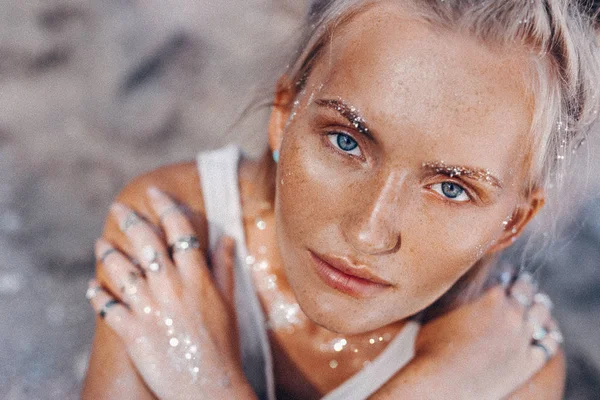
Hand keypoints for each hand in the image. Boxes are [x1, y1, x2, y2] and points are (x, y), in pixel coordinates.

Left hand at [86, 187, 255, 399]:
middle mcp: (171, 288)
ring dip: (107, 253)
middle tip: (119, 208)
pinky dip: (96, 295)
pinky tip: (91, 287)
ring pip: (121, 270)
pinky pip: (106, 307)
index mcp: (197, 278)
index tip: (155, 193)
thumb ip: (225, 268)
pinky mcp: (132, 331)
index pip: (180, 231)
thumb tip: (228, 239)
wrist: (209, 387)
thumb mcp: (230, 303)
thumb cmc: (224, 345)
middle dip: (131, 220)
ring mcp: (150, 309)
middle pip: (146, 243)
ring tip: (100, 244)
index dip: (166, 207)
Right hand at [414, 274, 561, 398]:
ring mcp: (523, 337)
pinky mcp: (530, 361)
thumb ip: (455, 291)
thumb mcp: (439, 309)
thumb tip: (455, 278)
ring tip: (539, 303)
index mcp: (490, 295)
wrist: (443, 383)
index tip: (504, 272)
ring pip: (542, 312)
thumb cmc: (432, 347)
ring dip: (540, 305)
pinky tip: (548, 332)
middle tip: (522, 282)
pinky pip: (549, 344)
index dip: (505, 271)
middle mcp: (512, 312)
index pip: (505, 273)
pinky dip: (550, 335)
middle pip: (526, 289)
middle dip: (524, 284)